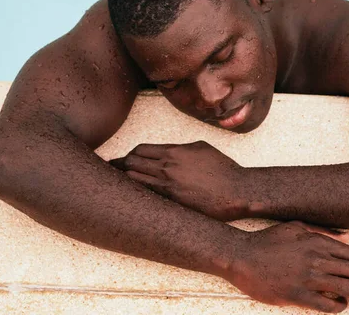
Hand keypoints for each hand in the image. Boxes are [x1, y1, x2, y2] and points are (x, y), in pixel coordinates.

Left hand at [110, 141, 246, 220]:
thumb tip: (170, 151)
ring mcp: (168, 184)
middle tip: (112, 172)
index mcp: (174, 151)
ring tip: (114, 187)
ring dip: (123, 181)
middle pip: (131, 163)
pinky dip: (136, 194)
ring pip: (134, 179)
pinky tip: (131, 198)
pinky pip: (146, 195)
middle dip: (119, 166)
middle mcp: (167, 166)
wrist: (237, 190)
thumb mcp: (202, 148)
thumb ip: (182, 148)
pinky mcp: (172, 201)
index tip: (123, 160)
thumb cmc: (223, 169)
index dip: (129, 155)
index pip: (140, 150)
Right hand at [227, 221, 348, 312]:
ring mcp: (307, 278)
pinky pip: (326, 305)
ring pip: (346, 289)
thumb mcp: (296, 227)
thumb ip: (322, 231)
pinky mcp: (297, 295)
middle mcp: (316, 259)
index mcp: (317, 241)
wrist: (241, 257)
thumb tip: (347, 236)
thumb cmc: (267, 241)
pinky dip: (339, 307)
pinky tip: (341, 307)